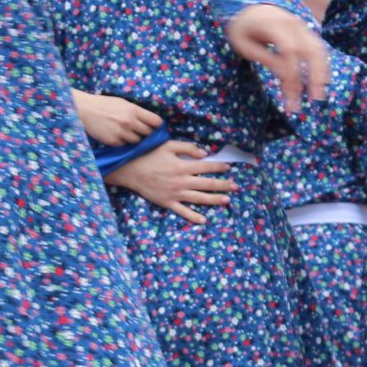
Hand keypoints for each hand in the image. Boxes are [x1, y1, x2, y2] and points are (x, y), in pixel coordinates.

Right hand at [72, 91, 161, 148]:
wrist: (85, 109)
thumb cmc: (105, 104)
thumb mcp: (123, 103)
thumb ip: (137, 112)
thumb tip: (151, 121)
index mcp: (133, 110)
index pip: (155, 121)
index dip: (156, 125)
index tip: (154, 126)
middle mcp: (129, 122)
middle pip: (148, 133)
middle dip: (146, 132)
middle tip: (140, 130)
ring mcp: (121, 132)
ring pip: (137, 141)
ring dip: (135, 138)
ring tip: (127, 132)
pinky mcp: (113, 141)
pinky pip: (124, 145)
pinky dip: (123, 142)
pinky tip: (117, 135)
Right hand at [104, 140, 233, 224]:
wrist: (130, 170)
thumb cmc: (149, 155)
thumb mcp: (168, 146)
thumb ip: (187, 148)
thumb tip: (205, 153)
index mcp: (182, 167)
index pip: (206, 167)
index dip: (219, 167)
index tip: (229, 167)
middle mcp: (182, 182)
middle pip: (207, 184)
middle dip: (223, 185)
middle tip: (236, 186)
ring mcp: (175, 194)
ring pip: (199, 199)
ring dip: (214, 200)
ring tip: (227, 200)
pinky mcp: (168, 203)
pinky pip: (183, 211)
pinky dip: (193, 216)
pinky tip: (204, 220)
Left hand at [226, 6, 328, 114]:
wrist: (250, 7)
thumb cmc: (244, 28)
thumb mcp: (244, 44)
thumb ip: (265, 58)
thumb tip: (285, 75)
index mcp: (274, 24)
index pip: (289, 50)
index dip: (292, 73)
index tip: (289, 93)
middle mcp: (293, 23)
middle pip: (310, 49)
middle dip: (315, 74)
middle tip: (315, 98)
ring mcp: (302, 26)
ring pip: (318, 49)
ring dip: (322, 72)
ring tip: (319, 94)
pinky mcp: (305, 32)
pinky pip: (318, 48)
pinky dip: (321, 65)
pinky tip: (321, 82)